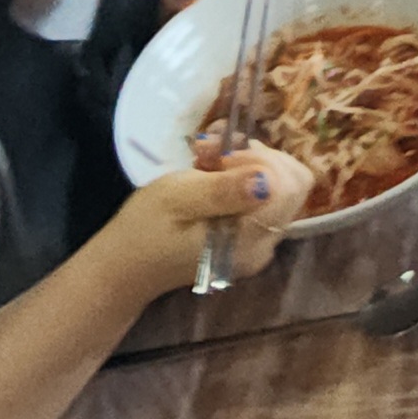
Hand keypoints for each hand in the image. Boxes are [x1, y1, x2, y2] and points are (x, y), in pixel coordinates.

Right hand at [94, 141, 314, 301]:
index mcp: (249, 240)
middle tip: (213, 152)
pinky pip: (266, 198)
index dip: (262, 160)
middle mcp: (265, 246)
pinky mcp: (252, 238)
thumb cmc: (144, 229)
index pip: (290, 186)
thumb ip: (223, 190)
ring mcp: (262, 244)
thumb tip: (267, 182)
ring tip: (207, 161)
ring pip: (281, 187)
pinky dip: (244, 178)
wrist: (125, 265)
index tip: (223, 157)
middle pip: (292, 184)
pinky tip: (213, 175)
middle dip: (257, 158)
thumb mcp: (178, 198)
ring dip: (249, 164)